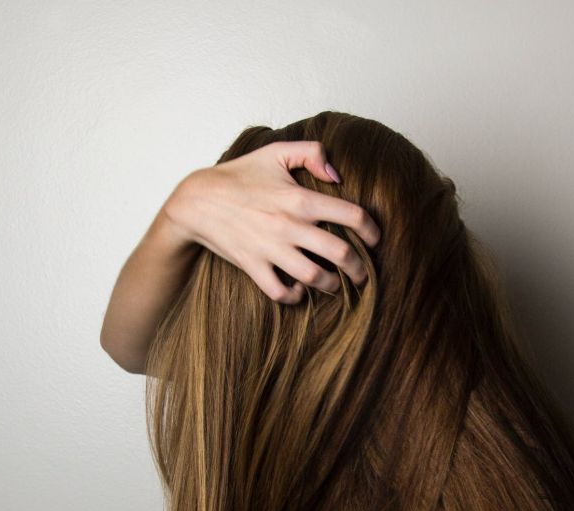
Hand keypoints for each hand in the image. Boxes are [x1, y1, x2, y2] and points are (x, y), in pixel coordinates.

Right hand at [161, 140, 381, 302]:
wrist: (197, 200)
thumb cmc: (239, 175)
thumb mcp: (275, 152)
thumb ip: (312, 153)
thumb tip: (338, 176)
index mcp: (300, 198)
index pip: (353, 215)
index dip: (372, 230)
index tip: (375, 239)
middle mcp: (289, 225)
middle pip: (341, 254)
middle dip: (360, 269)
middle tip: (364, 274)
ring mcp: (271, 249)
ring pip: (316, 277)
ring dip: (333, 286)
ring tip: (336, 285)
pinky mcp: (253, 266)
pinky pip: (281, 292)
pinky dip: (296, 296)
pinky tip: (300, 289)